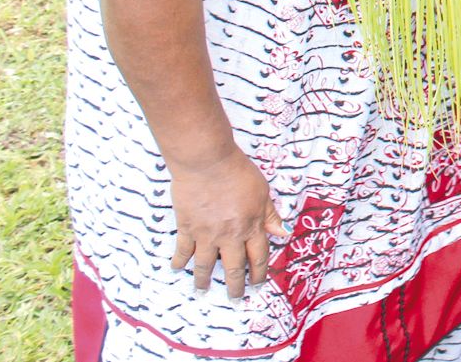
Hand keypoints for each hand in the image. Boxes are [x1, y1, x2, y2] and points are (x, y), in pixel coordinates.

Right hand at [169, 149, 286, 298]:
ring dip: (204, 280)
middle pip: (234, 268)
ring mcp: (207, 234)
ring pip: (206, 265)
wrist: (207, 162)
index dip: (259, 273)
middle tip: (235, 298)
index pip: (259, 256)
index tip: (257, 284)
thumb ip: (270, 216)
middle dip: (235, 286)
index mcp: (251, 226)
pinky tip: (178, 268)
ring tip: (203, 290)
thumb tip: (283, 234)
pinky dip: (180, 261)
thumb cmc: (238, 172)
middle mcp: (230, 235)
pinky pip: (183, 250)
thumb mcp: (263, 192)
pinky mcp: (187, 228)